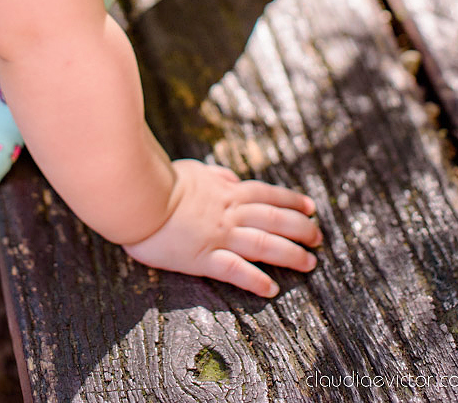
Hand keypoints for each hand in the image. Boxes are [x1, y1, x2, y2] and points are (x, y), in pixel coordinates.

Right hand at [122, 160, 321, 296]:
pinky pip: (235, 270)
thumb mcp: (193, 170)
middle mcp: (228, 212)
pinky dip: (255, 279)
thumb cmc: (159, 181)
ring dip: (290, 254)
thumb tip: (232, 177)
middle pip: (274, 219)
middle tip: (319, 238)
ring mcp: (218, 235)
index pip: (267, 194)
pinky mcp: (203, 257)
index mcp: (226, 190)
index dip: (291, 201)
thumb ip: (215, 175)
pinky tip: (271, 288)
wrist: (137, 195)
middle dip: (301, 229)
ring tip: (309, 263)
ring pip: (264, 244)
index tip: (310, 208)